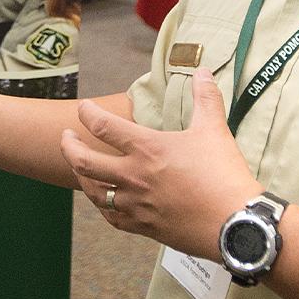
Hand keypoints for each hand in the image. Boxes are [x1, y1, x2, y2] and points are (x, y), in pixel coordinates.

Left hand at [59, 69, 260, 258]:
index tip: (83, 107)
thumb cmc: (224, 176)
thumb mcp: (215, 129)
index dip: (87, 112)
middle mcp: (134, 176)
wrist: (234, 225)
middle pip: (84, 161)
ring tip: (78, 166)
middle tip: (65, 136)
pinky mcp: (143, 227)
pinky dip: (101, 206)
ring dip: (80, 176)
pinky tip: (102, 200)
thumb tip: (204, 71)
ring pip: (93, 191)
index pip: (103, 125)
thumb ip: (206, 97)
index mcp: (148, 149)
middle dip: (68, 146)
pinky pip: (111, 217)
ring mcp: (136, 204)